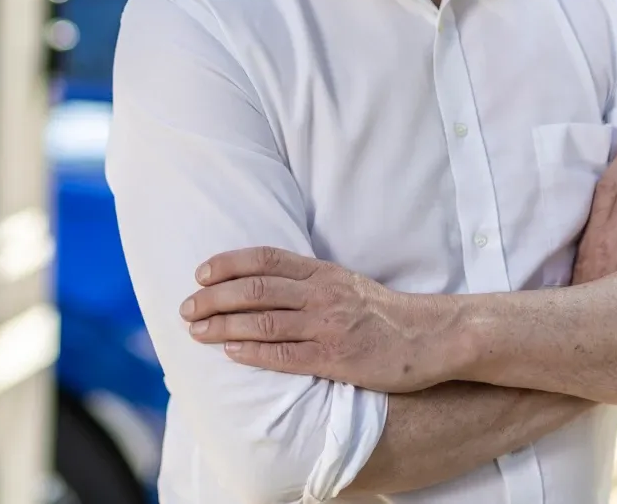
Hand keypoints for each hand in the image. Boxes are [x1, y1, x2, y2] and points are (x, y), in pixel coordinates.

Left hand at [179, 246, 451, 391]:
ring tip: (196, 330)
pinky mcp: (335, 357)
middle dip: (215, 296)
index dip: (230, 263)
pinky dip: (253, 351)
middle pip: (256, 288)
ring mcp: (327, 325)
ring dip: (224, 324)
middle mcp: (321, 294)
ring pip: (264, 321)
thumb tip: (268, 284)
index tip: (201, 271)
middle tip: (187, 306)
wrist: (428, 335)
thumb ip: (310, 282)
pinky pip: (285, 355)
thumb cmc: (384, 313)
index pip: (267, 259)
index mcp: (322, 272)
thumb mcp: (346, 284)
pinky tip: (231, 351)